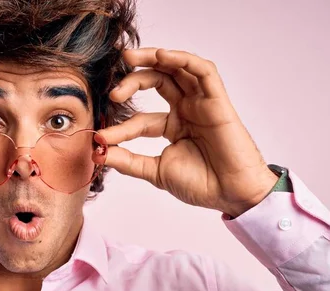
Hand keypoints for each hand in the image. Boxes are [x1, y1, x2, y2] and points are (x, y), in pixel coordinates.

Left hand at [99, 48, 277, 217]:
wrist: (231, 194)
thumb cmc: (202, 184)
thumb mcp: (156, 171)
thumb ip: (128, 160)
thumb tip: (98, 151)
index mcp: (173, 126)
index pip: (140, 118)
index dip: (121, 126)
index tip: (102, 137)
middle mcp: (186, 110)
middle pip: (157, 81)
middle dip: (133, 79)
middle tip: (113, 91)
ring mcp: (201, 103)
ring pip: (177, 68)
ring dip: (153, 59)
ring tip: (130, 58)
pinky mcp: (217, 100)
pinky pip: (202, 71)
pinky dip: (183, 60)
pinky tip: (162, 56)